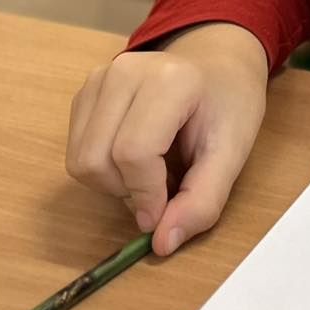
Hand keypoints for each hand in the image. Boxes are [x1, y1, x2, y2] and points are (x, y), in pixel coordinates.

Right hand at [65, 25, 269, 256]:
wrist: (216, 65)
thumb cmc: (227, 106)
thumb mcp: (232, 153)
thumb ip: (203, 200)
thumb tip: (162, 244)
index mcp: (169, 80)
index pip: (133, 153)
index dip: (145, 196)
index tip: (163, 215)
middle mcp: (124, 71)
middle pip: (97, 161)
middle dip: (129, 192)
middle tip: (165, 188)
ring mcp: (98, 79)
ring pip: (80, 161)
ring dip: (113, 184)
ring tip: (153, 172)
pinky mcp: (83, 93)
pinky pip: (76, 152)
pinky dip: (103, 169)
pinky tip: (135, 158)